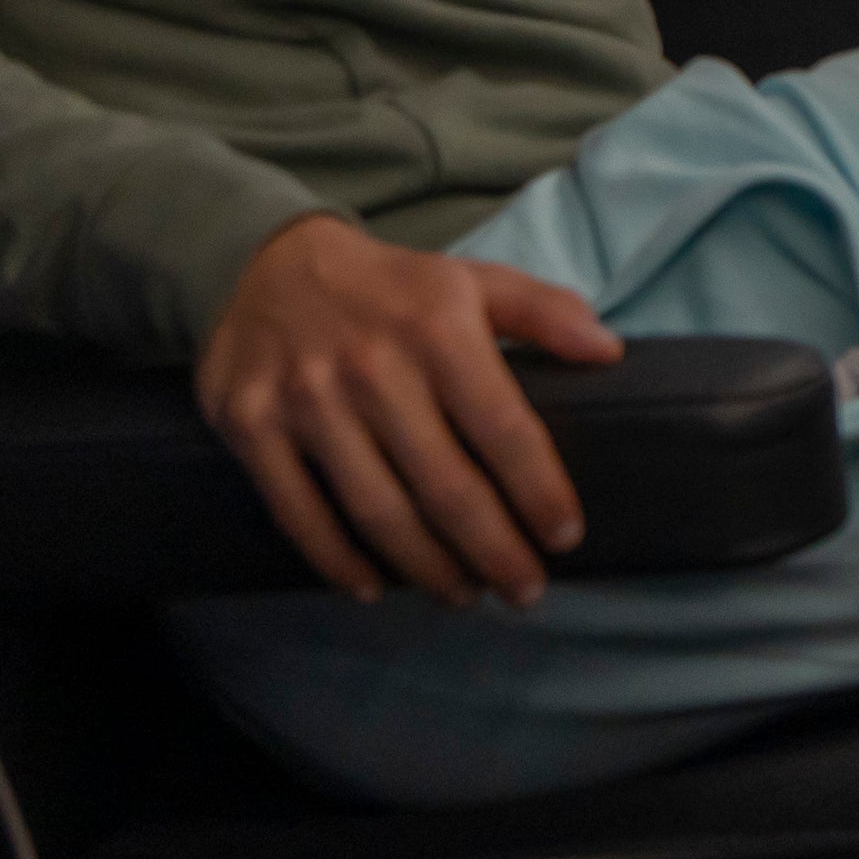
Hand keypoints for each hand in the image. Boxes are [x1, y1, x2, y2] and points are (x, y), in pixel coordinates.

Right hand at [198, 216, 615, 605]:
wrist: (266, 264)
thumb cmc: (393, 288)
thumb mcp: (473, 280)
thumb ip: (543, 312)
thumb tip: (607, 351)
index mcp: (439, 330)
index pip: (505, 429)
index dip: (539, 492)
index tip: (565, 538)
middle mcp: (373, 368)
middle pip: (445, 487)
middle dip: (493, 551)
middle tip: (524, 591)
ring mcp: (306, 401)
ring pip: (377, 510)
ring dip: (426, 567)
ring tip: (463, 594)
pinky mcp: (250, 426)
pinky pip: (299, 512)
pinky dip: (338, 560)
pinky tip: (374, 588)